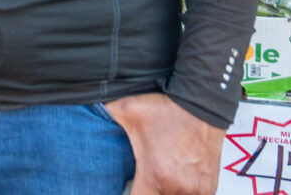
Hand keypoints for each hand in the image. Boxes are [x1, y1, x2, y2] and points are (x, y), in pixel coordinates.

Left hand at [105, 93, 223, 194]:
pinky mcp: (208, 187)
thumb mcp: (126, 110)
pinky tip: (173, 182)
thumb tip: (82, 111)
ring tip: (157, 180)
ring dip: (163, 193)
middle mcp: (178, 188)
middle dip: (145, 192)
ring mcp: (197, 190)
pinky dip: (180, 193)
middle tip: (139, 181)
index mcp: (155, 176)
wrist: (202, 104)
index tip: (124, 188)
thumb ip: (103, 116)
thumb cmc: (166, 109)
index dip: (126, 194)